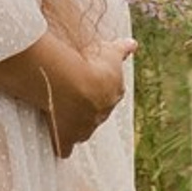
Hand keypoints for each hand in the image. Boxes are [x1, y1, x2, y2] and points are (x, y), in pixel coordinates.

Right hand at [45, 35, 134, 158]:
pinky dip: (62, 145)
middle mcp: (103, 114)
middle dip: (87, 106)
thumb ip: (122, 49)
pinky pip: (65, 147)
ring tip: (60, 112)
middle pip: (97, 113)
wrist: (73, 83)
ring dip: (75, 124)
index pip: (109, 93)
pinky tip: (58, 142)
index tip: (86, 81)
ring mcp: (85, 128)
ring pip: (83, 130)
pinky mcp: (67, 137)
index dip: (97, 88)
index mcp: (114, 93)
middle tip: (71, 94)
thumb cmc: (91, 63)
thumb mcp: (110, 51)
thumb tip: (134, 43)